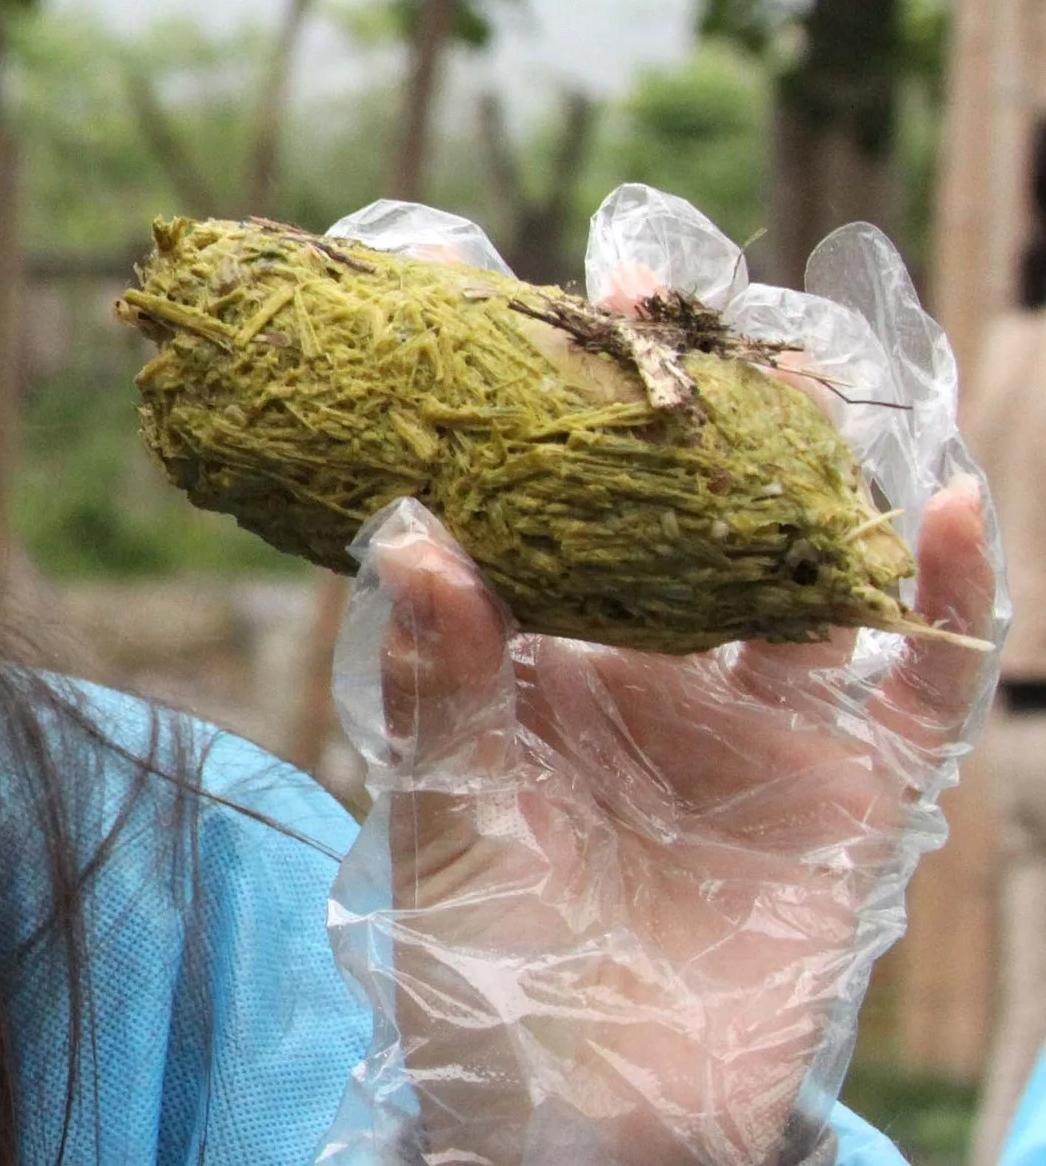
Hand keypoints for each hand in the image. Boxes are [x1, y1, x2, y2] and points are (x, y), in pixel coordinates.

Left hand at [314, 191, 1003, 1165]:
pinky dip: (948, 599)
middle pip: (674, 499)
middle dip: (674, 391)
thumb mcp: (437, 811)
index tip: (478, 281)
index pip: (533, 496)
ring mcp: (758, 716)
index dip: (519, 397)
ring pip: (801, 558)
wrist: (578, 1115)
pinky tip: (940, 509)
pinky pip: (922, 683)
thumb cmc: (480, 954)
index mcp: (533, 647)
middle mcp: (650, 656)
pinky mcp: (851, 793)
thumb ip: (430, 679)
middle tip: (650, 276)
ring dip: (810, 461)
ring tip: (802, 355)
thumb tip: (410, 527)